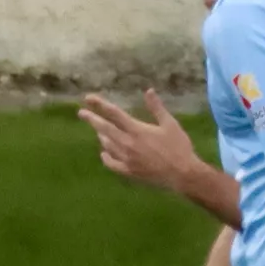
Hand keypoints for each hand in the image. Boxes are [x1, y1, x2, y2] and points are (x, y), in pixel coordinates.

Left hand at [77, 91, 193, 187]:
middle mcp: (127, 144)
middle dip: (92, 119)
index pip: (113, 114)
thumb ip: (157, 108)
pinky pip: (111, 163)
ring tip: (99, 131)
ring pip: (107, 145)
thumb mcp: (170, 124)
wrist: (183, 174)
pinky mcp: (129, 172)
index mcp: (137, 130)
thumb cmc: (179, 147)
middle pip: (104, 129)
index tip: (88, 98)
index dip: (100, 105)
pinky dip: (106, 157)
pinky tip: (104, 153)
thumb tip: (148, 91)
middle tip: (81, 113)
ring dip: (102, 136)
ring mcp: (126, 159)